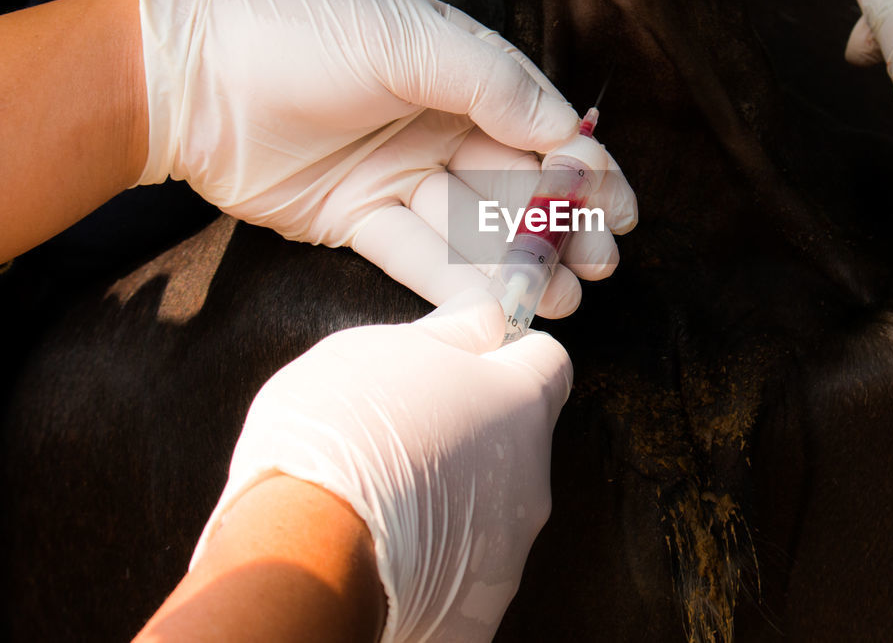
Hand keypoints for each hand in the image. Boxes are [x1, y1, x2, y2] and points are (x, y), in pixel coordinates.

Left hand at [112, 0, 635, 314]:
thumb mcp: (409, 40)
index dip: (582, 169)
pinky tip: (501, 310)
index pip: (539, 126)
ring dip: (520, 266)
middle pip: (516, 185)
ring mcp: (400, 176)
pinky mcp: (358, 221)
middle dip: (562, 228)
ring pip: (474, 229)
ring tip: (564, 301)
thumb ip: (492, 83)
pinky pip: (419, 256)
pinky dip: (459, 284)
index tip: (618, 209)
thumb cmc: (304, 37)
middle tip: (601, 266)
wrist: (193, 78)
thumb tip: (567, 131)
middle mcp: (437, 126)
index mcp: (459, 72)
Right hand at [191, 290, 570, 641]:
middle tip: (407, 432)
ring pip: (493, 505)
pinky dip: (438, 561)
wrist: (305, 549)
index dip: (510, 353)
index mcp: (519, 403)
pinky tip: (388, 550)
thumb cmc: (340, 435)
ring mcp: (510, 549)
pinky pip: (467, 573)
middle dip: (475, 430)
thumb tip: (485, 321)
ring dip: (456, 495)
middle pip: (518, 438)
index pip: (547, 361)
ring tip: (386, 497)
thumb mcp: (384, 349)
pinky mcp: (481, 610)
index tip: (471, 358)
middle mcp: (532, 477)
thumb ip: (450, 334)